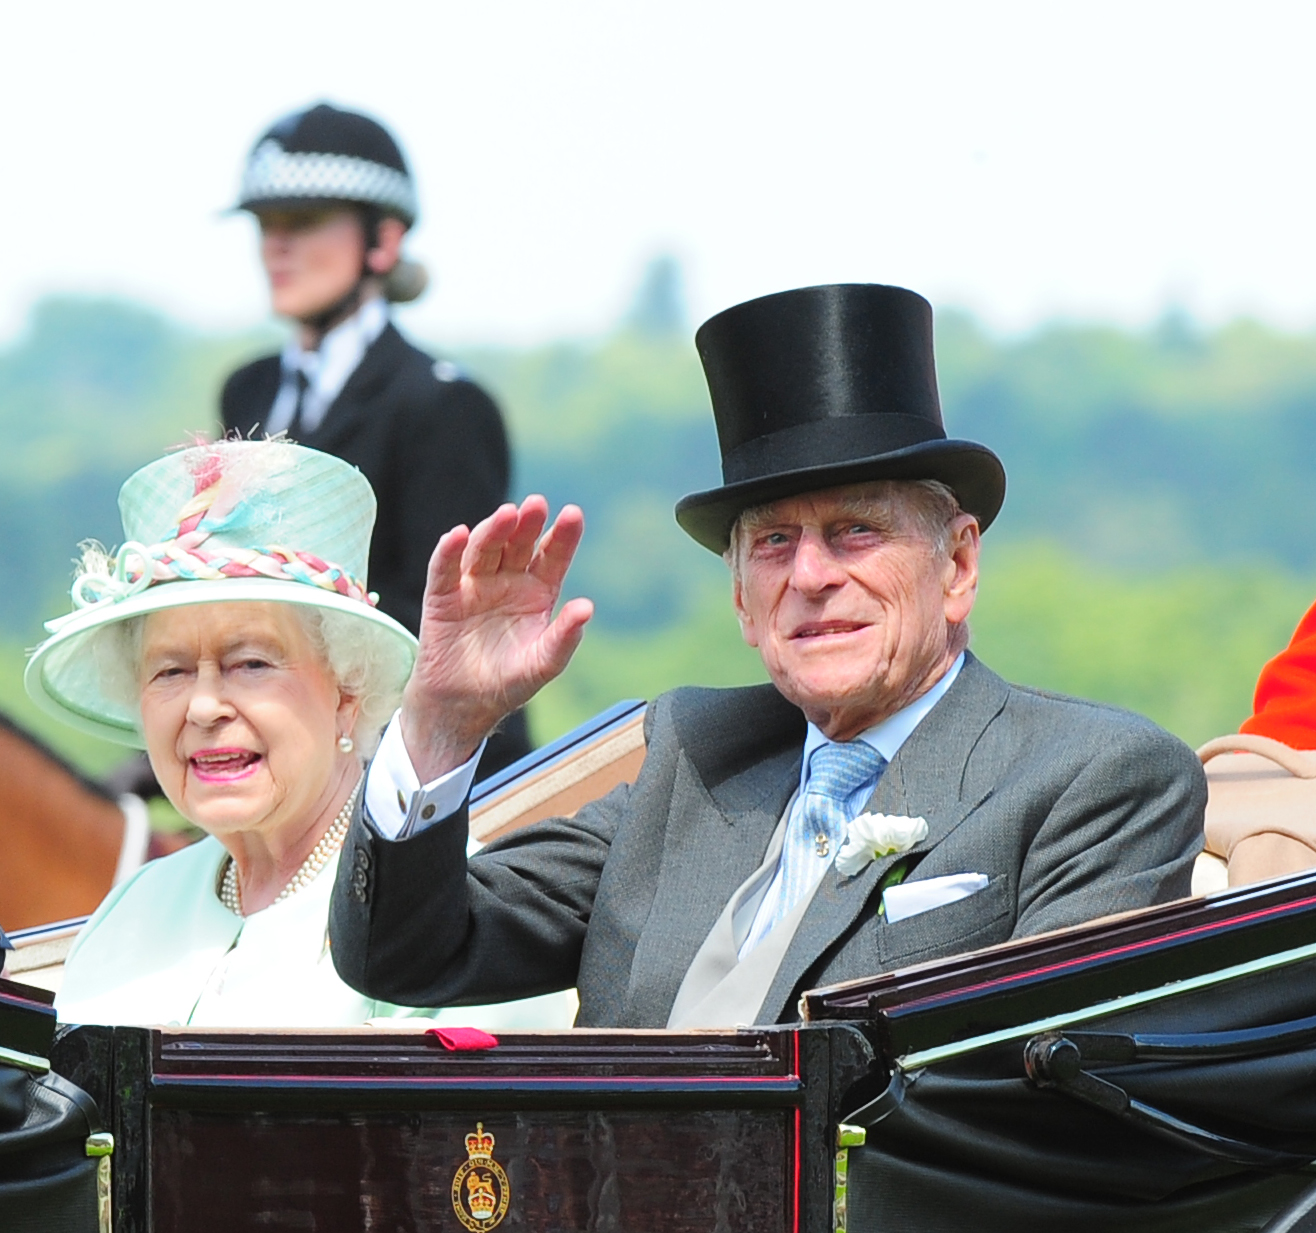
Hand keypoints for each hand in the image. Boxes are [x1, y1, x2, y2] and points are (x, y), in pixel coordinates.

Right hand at [401, 496, 593, 780]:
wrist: (464, 706)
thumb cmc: (509, 683)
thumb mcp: (543, 664)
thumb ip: (565, 637)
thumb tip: (587, 607)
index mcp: (538, 592)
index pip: (553, 557)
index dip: (563, 536)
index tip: (573, 514)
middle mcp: (507, 581)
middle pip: (518, 544)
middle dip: (527, 524)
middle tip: (536, 505)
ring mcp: (474, 585)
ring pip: (484, 549)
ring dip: (493, 530)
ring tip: (506, 515)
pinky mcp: (442, 596)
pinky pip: (444, 569)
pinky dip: (449, 551)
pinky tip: (459, 535)